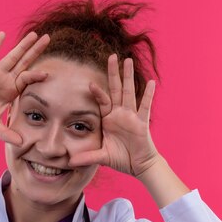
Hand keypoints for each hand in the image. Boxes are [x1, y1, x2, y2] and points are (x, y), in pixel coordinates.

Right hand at [0, 31, 49, 144]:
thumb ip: (7, 134)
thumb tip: (20, 144)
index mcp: (10, 90)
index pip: (27, 80)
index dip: (36, 76)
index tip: (47, 73)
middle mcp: (5, 79)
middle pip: (24, 62)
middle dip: (35, 51)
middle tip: (48, 38)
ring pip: (11, 57)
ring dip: (22, 46)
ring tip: (33, 34)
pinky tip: (3, 35)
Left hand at [69, 54, 159, 177]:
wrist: (139, 166)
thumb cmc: (121, 158)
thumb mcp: (101, 156)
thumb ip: (86, 157)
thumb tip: (70, 163)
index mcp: (109, 119)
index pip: (102, 100)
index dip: (97, 92)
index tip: (90, 83)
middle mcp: (120, 114)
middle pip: (116, 89)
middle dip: (113, 73)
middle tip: (112, 56)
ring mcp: (132, 116)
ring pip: (129, 93)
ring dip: (129, 77)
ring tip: (128, 60)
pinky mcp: (142, 122)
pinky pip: (145, 106)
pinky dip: (148, 95)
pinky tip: (151, 82)